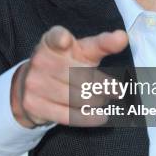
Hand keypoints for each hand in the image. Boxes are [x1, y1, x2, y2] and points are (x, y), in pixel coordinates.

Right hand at [10, 25, 127, 127]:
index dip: (60, 39)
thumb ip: (103, 44)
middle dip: (102, 85)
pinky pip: (67, 115)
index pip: (55, 37)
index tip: (65, 41)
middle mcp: (40, 60)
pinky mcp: (34, 104)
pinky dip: (88, 118)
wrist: (32, 84)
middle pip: (77, 74)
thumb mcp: (83, 50)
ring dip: (97, 102)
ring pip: (75, 97)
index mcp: (51, 42)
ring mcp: (34, 82)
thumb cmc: (67, 63)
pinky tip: (101, 117)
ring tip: (106, 101)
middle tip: (118, 91)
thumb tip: (123, 37)